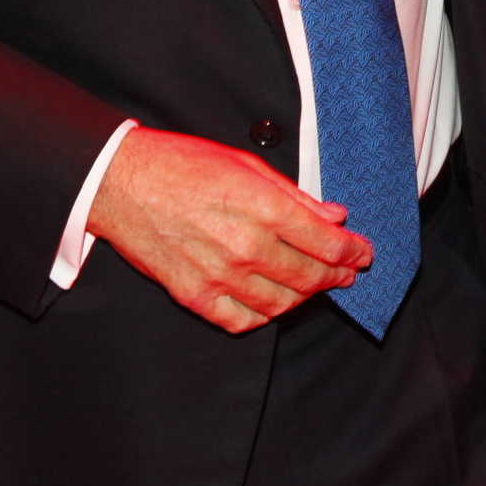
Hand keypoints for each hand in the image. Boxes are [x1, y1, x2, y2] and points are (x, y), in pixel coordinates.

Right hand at [87, 127, 370, 333]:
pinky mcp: (194, 295)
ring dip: (305, 297)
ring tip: (313, 286)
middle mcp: (246, 246)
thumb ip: (295, 196)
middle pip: (310, 277)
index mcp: (264, 209)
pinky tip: (272, 302)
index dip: (353, 251)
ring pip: (282, 303)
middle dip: (337, 276)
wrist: (122, 184)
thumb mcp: (248, 165)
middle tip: (346, 273)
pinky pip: (242, 320)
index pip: (327, 243)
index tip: (363, 254)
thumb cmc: (184, 165)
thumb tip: (333, 215)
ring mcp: (220, 276)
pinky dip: (264, 315)